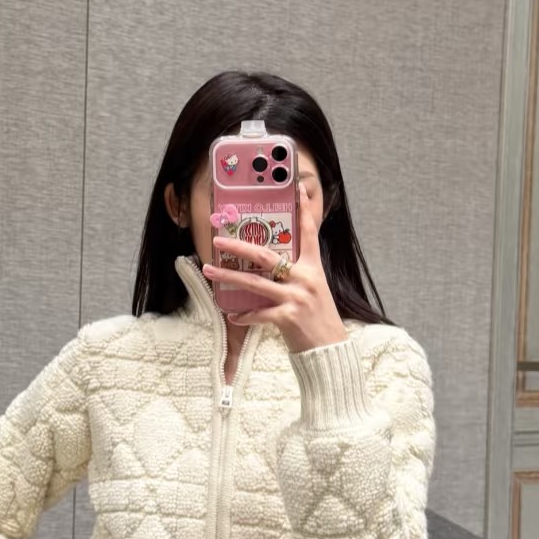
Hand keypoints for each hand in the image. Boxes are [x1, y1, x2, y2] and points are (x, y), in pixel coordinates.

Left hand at [202, 183, 348, 351]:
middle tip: (217, 240)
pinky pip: (259, 313)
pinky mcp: (288, 317)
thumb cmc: (318, 319)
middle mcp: (305, 279)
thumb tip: (271, 264)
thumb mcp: (313, 290)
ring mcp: (296, 298)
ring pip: (255, 283)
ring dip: (228, 277)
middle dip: (239, 246)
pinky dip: (244, 315)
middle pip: (266, 256)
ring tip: (209, 271)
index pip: (308, 233)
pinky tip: (233, 315)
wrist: (329, 349)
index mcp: (313, 268)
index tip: (298, 189)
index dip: (303, 210)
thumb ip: (295, 275)